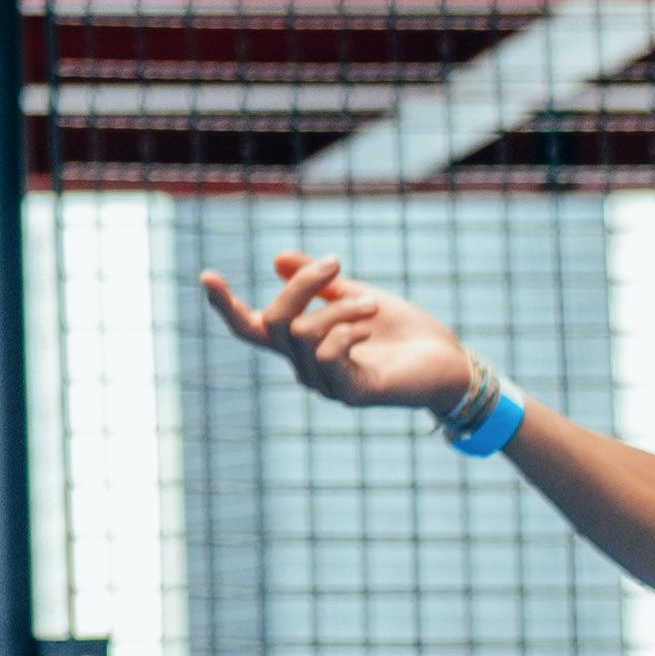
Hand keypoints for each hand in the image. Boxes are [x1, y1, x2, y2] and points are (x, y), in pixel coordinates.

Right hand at [202, 252, 489, 431]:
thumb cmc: (402, 332)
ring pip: (304, 334)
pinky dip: (347, 330)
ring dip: (339, 306)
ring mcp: (326, 384)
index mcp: (301, 345)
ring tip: (372, 304)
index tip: (206, 274)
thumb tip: (277, 260)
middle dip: (301, 285)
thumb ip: (319, 284)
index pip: (251, 328)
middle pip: (275, 321)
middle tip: (336, 262)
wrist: (447, 362)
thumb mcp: (355, 295)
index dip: (226, 305)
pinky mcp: (352, 395)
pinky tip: (370, 326)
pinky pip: (330, 356)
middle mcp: (305, 368)